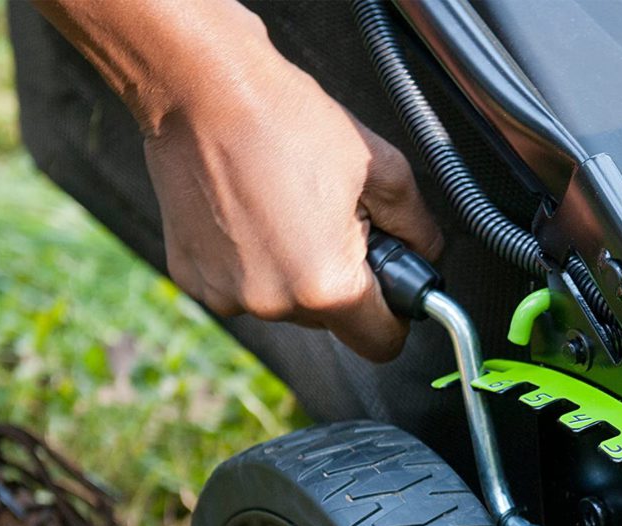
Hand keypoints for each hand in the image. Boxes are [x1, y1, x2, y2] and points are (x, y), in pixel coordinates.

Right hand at [36, 0, 442, 361]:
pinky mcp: (193, 281)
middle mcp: (274, 304)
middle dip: (340, 280)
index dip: (395, 317)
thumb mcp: (381, 167)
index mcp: (326, 285)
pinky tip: (249, 213)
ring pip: (286, 305)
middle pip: (331, 321)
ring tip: (286, 208)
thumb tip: (427, 255)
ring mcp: (228, 296)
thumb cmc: (286, 117)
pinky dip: (253, 261)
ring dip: (294, 271)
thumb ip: (417, 228)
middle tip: (331, 220)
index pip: (381, 344)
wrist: (201, 84)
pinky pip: (242, 288)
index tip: (390, 288)